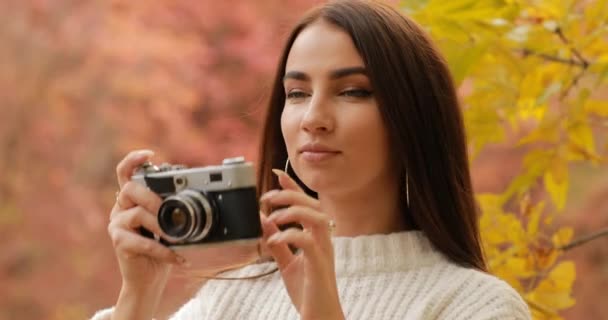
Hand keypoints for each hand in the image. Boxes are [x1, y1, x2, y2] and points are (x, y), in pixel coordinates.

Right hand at [108, 150, 184, 316]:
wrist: (148, 279)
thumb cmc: (161, 248)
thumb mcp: (169, 224)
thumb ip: (171, 208)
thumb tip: (190, 194)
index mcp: (131, 200)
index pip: (125, 173)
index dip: (134, 160)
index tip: (150, 154)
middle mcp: (120, 209)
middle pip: (130, 189)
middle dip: (153, 197)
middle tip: (170, 210)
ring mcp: (116, 225)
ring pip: (137, 214)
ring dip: (160, 226)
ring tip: (176, 238)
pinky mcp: (119, 243)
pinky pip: (142, 242)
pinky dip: (163, 250)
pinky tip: (177, 257)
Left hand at [260, 170, 343, 319]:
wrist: (320, 316)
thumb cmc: (308, 291)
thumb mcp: (287, 263)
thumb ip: (278, 242)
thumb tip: (264, 221)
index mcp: (316, 236)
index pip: (306, 204)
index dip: (293, 187)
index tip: (277, 173)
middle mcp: (323, 239)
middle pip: (312, 204)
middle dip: (289, 194)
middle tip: (267, 197)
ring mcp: (323, 250)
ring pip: (315, 216)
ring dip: (292, 210)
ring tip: (272, 215)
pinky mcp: (319, 263)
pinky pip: (307, 240)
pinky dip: (288, 234)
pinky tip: (273, 239)